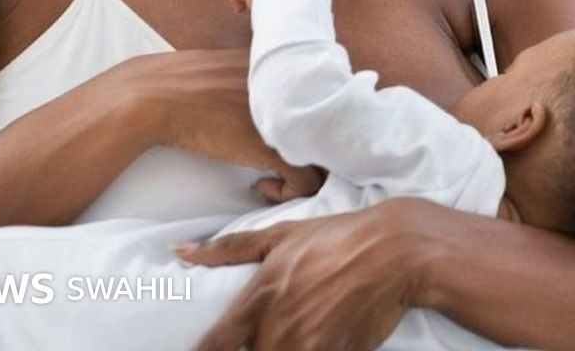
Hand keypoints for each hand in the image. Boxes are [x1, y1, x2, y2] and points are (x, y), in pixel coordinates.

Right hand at [114, 49, 322, 201]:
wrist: (154, 97)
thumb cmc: (178, 85)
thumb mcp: (226, 69)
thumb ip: (250, 79)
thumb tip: (251, 97)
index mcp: (282, 67)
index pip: (321, 96)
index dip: (310, 122)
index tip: (286, 138)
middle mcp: (294, 90)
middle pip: (328, 125)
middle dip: (313, 148)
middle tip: (287, 161)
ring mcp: (287, 120)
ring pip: (325, 156)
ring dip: (303, 171)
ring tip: (274, 177)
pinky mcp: (275, 150)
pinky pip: (307, 183)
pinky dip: (287, 192)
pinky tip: (259, 187)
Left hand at [176, 198, 438, 350]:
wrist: (394, 252)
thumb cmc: (336, 238)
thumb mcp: (279, 236)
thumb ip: (227, 249)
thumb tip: (180, 252)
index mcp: (257, 298)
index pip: (213, 346)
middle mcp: (276, 328)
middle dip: (253, 349)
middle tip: (274, 330)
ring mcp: (306, 346)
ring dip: (279, 350)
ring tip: (298, 333)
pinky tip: (317, 340)